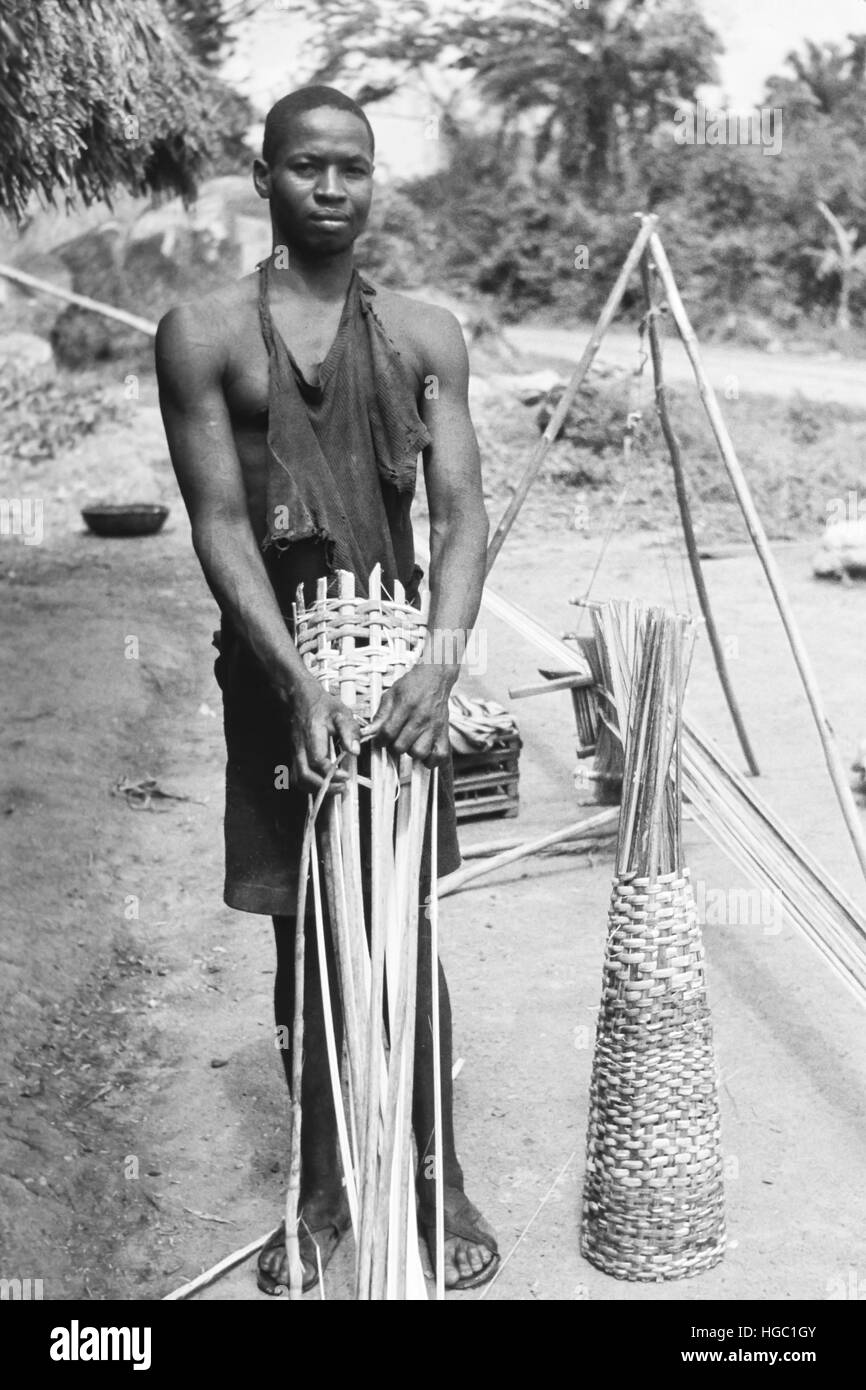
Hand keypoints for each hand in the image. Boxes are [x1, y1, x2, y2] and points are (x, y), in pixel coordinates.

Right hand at [284, 676, 360, 790]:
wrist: (299, 698)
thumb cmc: (321, 705)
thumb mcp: (341, 713)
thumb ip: (350, 731)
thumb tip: (355, 751)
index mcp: (311, 736)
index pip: (317, 761)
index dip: (331, 773)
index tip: (347, 775)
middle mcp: (299, 747)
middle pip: (304, 776)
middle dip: (324, 787)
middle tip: (343, 788)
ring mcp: (295, 753)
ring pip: (298, 779)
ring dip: (316, 789)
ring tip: (335, 788)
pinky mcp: (295, 756)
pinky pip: (297, 777)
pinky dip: (310, 786)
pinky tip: (324, 784)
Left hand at [366, 663, 454, 766]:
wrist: (436, 677)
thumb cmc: (413, 684)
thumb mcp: (391, 694)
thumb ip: (381, 714)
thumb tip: (369, 731)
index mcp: (406, 706)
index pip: (388, 732)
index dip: (380, 740)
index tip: (380, 740)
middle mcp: (421, 718)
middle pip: (401, 746)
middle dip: (393, 746)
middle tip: (394, 740)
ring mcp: (434, 727)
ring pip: (419, 753)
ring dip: (411, 752)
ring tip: (409, 743)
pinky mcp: (444, 732)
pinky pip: (439, 755)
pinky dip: (431, 759)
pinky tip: (424, 751)